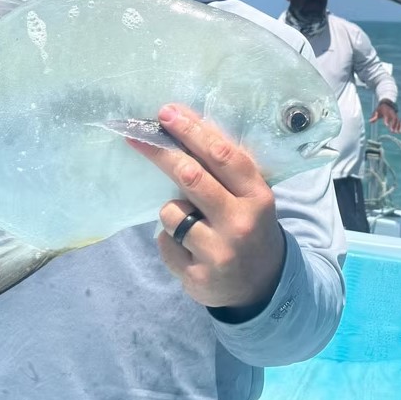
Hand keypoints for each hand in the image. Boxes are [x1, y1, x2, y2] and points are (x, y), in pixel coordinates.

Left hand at [129, 104, 285, 310]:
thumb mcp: (248, 195)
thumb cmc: (247, 224)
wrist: (262, 286)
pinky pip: (165, 242)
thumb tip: (180, 119)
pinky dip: (170, 240)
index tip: (166, 113)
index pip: (222, 155)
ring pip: (171, 212)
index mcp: (257, 196)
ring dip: (172, 211)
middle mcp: (241, 223)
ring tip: (192, 224)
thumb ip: (221, 164)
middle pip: (191, 177)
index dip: (192, 131)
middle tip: (138, 135)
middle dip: (161, 153)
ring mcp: (219, 252)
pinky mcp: (197, 277)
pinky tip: (190, 250)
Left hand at [369, 101, 400, 133]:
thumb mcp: (376, 111)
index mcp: (386, 111)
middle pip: (394, 118)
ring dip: (398, 126)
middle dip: (394, 124)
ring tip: (397, 133)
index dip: (387, 120)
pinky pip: (400, 121)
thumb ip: (373, 116)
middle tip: (392, 131)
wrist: (387, 104)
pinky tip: (400, 132)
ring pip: (398, 120)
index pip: (387, 115)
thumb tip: (370, 121)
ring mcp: (395, 115)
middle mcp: (392, 113)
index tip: (386, 125)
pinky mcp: (397, 117)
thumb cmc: (380, 109)